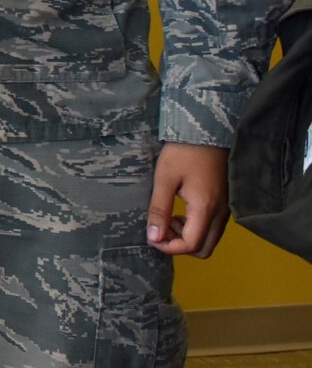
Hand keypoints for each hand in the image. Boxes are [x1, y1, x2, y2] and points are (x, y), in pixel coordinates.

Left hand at [146, 142, 228, 257]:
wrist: (207, 132)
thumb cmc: (185, 152)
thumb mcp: (165, 179)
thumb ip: (159, 210)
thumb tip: (154, 237)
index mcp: (206, 208)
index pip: (191, 244)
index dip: (169, 247)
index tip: (152, 237)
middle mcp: (221, 213)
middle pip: (204, 248)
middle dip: (179, 245)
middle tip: (161, 227)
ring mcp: (226, 209)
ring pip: (209, 239)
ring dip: (188, 236)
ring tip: (169, 216)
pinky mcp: (226, 204)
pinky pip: (213, 227)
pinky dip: (196, 227)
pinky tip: (181, 210)